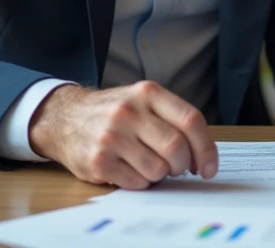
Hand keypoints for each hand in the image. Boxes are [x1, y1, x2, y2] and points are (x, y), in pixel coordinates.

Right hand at [28, 81, 217, 189]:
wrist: (65, 117)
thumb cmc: (114, 112)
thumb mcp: (143, 101)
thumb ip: (173, 119)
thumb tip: (203, 156)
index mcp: (148, 93)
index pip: (191, 120)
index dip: (206, 148)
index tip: (209, 167)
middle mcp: (129, 111)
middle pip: (176, 147)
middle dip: (183, 165)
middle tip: (177, 167)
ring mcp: (112, 136)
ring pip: (158, 169)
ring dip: (160, 174)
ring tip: (149, 165)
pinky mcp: (98, 160)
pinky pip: (136, 182)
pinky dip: (141, 182)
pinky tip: (131, 169)